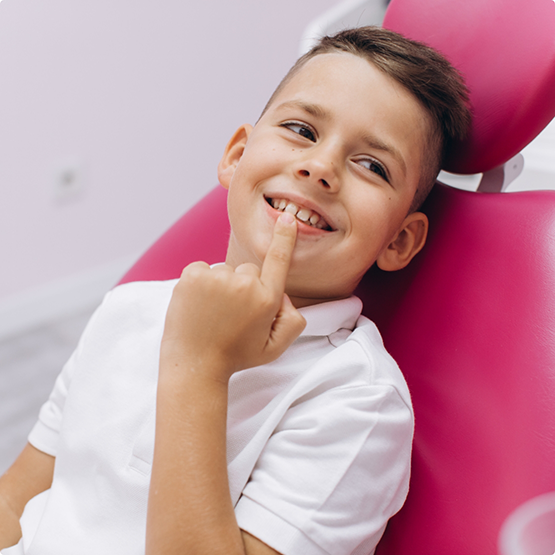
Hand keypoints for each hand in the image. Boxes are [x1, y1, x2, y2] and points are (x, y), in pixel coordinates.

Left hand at [160, 212, 305, 382]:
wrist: (194, 365)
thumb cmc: (235, 356)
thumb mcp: (275, 348)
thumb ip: (293, 321)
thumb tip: (283, 295)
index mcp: (266, 299)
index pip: (279, 260)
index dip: (284, 238)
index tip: (287, 219)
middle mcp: (244, 284)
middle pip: (250, 270)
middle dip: (245, 286)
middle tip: (232, 315)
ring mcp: (217, 278)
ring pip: (225, 271)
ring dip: (220, 287)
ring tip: (213, 314)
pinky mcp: (192, 275)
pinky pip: (202, 268)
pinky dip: (200, 283)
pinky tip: (199, 305)